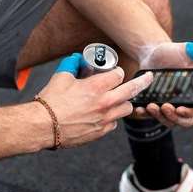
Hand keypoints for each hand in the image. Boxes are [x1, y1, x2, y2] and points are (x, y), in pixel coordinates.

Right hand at [36, 53, 153, 148]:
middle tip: (149, 77)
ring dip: (124, 102)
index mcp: (96, 87)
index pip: (119, 74)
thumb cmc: (51, 102)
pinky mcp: (100, 132)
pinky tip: (103, 115)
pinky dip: (111, 118)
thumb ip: (72, 65)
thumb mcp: (61, 77)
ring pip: (127, 109)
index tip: (115, 73)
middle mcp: (105, 103)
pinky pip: (114, 123)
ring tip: (118, 100)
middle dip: (143, 81)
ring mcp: (104, 119)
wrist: (43, 126)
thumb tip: (77, 59)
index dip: (116, 72)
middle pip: (132, 90)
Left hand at [133, 38, 192, 127]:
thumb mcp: (187, 50)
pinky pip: (152, 118)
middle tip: (164, 106)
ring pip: (168, 121)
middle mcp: (184, 102)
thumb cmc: (171, 52)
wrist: (151, 54)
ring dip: (160, 117)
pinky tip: (140, 108)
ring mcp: (169, 106)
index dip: (191, 112)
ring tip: (150, 105)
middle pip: (184, 121)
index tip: (180, 108)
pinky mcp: (155, 106)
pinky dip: (146, 116)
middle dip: (174, 118)